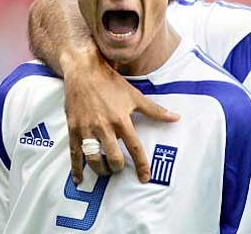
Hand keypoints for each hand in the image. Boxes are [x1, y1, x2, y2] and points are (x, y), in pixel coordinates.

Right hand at [62, 49, 179, 183]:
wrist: (84, 71)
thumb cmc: (111, 83)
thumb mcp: (135, 96)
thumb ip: (155, 111)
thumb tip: (176, 117)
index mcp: (121, 120)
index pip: (134, 148)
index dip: (141, 165)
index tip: (145, 177)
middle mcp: (104, 127)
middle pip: (113, 158)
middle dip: (118, 167)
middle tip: (120, 167)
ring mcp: (87, 129)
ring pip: (94, 159)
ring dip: (101, 170)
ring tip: (106, 170)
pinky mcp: (73, 129)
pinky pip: (74, 154)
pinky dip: (76, 169)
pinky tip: (80, 179)